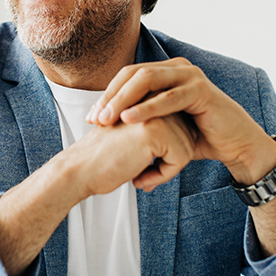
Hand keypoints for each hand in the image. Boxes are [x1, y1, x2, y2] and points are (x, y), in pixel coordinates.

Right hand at [64, 110, 200, 195]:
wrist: (80, 170)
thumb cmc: (107, 157)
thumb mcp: (138, 135)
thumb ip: (162, 128)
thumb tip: (195, 137)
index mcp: (149, 97)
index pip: (183, 127)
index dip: (169, 152)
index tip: (144, 162)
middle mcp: (153, 99)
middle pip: (189, 136)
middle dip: (170, 160)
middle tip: (141, 170)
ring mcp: (154, 111)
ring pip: (187, 148)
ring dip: (167, 169)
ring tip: (139, 173)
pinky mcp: (155, 128)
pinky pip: (181, 158)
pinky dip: (164, 176)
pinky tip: (139, 178)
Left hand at [86, 58, 275, 184]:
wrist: (234, 144)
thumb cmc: (198, 135)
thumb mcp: (163, 124)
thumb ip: (140, 118)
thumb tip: (107, 125)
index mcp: (165, 72)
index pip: (127, 76)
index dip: (107, 95)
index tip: (90, 119)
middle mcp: (176, 68)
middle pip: (133, 74)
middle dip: (110, 96)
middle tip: (94, 118)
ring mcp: (189, 75)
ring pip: (147, 80)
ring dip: (123, 100)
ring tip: (106, 118)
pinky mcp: (201, 89)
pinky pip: (169, 97)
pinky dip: (147, 107)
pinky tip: (130, 118)